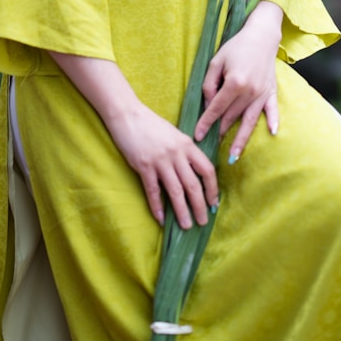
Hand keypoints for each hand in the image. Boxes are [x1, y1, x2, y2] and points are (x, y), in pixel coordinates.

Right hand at [106, 103, 218, 230]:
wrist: (127, 114)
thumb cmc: (151, 124)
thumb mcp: (174, 134)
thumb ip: (185, 151)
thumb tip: (195, 173)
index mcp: (187, 144)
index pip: (207, 170)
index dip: (212, 189)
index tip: (214, 203)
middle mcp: (176, 153)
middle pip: (193, 185)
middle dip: (200, 206)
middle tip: (203, 222)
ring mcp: (160, 160)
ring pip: (175, 191)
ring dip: (182, 211)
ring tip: (186, 225)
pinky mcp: (143, 166)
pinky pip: (153, 191)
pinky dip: (157, 207)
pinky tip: (161, 218)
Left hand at [193, 1, 282, 160]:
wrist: (261, 36)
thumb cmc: (236, 47)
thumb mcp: (216, 62)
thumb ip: (209, 84)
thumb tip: (208, 105)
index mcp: (234, 83)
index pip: (217, 108)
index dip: (206, 123)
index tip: (198, 136)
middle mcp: (249, 91)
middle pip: (232, 117)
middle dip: (220, 132)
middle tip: (210, 147)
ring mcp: (262, 93)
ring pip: (249, 121)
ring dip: (241, 139)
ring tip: (233, 156)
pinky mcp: (272, 92)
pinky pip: (273, 110)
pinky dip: (273, 121)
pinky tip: (272, 133)